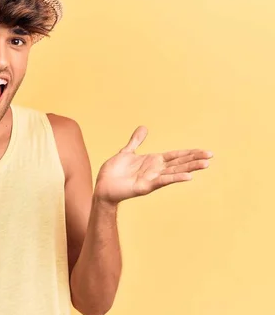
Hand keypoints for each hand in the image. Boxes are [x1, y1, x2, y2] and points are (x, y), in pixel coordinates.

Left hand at [94, 126, 212, 203]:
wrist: (102, 186)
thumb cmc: (113, 172)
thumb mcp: (126, 152)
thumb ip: (136, 141)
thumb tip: (143, 127)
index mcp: (152, 161)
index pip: (175, 155)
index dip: (189, 153)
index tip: (205, 151)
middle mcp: (155, 170)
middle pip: (179, 163)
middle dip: (194, 159)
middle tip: (211, 156)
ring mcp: (152, 178)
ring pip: (174, 171)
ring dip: (190, 168)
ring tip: (205, 165)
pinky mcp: (146, 186)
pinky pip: (162, 181)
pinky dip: (175, 178)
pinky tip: (188, 177)